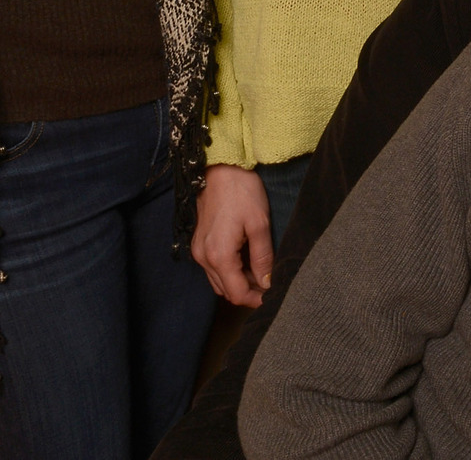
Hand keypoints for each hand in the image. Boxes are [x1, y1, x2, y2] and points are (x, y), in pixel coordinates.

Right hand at [191, 162, 273, 306]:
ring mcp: (198, 251)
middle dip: (248, 292)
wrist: (221, 169)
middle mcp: (204, 258)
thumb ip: (263, 257)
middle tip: (270, 285)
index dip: (255, 300)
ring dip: (238, 283)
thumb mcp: (260, 224)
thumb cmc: (242, 192)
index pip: (236, 293)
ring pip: (219, 281)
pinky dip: (229, 272)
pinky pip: (214, 268)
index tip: (272, 297)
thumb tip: (267, 282)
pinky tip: (246, 262)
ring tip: (261, 273)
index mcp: (219, 256)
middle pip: (226, 290)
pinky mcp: (199, 243)